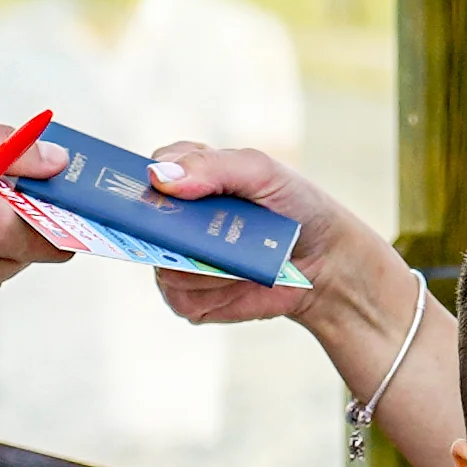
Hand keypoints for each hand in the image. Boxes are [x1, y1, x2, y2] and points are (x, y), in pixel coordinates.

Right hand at [136, 144, 390, 338]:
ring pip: (163, 263)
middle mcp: (172, 221)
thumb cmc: (293, 206)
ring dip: (204, 262)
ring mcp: (176, 261)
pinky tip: (240, 279)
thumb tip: (159, 177)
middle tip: (200, 230)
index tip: (160, 190)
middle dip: (169, 229)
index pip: (146, 175)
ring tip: (241, 254)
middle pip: (142, 224)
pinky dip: (213, 290)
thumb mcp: (261, 172)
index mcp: (184, 178)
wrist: (325, 261)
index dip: (145, 183)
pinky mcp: (188, 298)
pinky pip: (181, 295)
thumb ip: (212, 167)